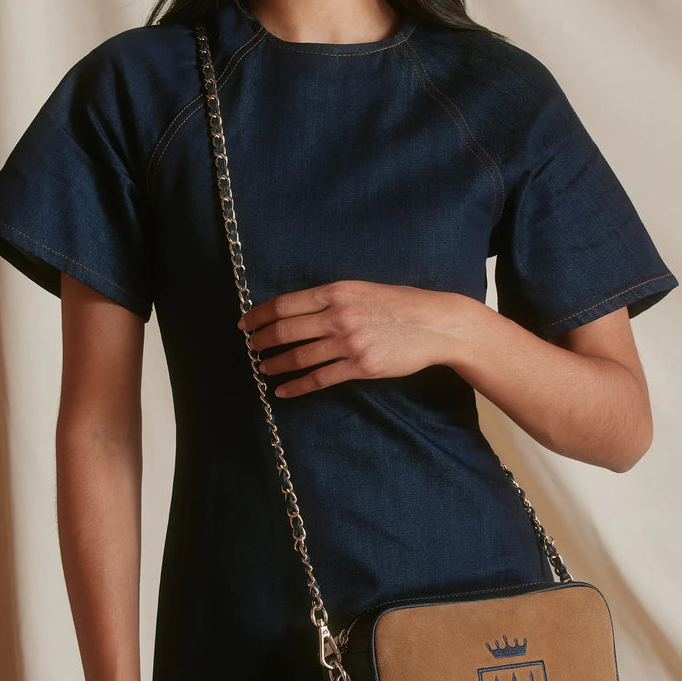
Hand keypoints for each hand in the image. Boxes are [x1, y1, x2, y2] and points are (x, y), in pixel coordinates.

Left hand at [237, 280, 466, 396]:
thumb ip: (332, 298)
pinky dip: (295, 386)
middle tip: (252, 347)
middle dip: (262, 340)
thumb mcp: (362, 290)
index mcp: (336, 292)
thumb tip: (299, 310)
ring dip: (275, 364)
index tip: (246, 323)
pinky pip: (318, 378)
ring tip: (264, 368)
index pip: (285, 304)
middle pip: (285, 330)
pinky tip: (283, 390)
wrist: (436, 324)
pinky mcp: (360, 366)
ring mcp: (348, 342)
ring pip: (298, 356)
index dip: (259, 315)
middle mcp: (338, 315)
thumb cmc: (400, 305)